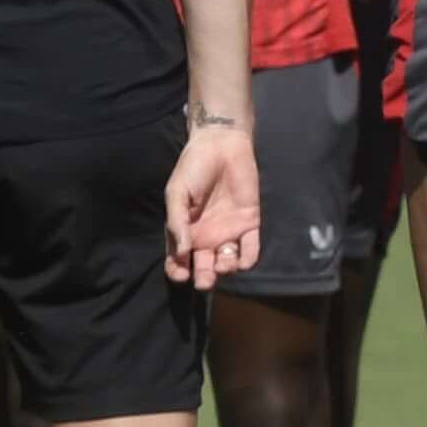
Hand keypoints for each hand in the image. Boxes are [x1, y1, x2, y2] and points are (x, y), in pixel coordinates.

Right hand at [165, 116, 262, 286]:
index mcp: (184, 231)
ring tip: (223, 264)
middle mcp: (205, 237)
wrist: (221, 145)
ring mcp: (228, 231)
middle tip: (204, 281)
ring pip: (227, 262)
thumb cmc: (193, 168)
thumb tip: (181, 252)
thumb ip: (177, 222)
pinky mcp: (249, 223)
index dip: (177, 271)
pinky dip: (247, 259)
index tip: (181, 274)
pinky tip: (241, 261)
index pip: (178, 261)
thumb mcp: (177, 193)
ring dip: (225, 269)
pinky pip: (250, 248)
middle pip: (204, 267)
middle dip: (203, 278)